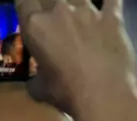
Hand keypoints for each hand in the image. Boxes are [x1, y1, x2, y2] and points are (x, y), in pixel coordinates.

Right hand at [15, 0, 136, 112]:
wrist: (105, 95)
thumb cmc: (68, 93)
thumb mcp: (40, 90)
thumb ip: (35, 79)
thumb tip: (35, 84)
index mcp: (36, 24)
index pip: (24, 2)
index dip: (27, 7)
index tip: (31, 14)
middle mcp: (59, 10)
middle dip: (49, 5)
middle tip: (55, 18)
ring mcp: (88, 11)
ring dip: (76, 3)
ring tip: (78, 14)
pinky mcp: (113, 19)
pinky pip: (112, 1)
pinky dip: (110, 2)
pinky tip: (109, 5)